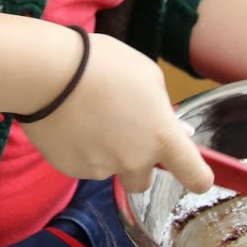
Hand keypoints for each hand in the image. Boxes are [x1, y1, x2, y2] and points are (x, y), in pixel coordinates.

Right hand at [23, 34, 212, 194]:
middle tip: (122, 133)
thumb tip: (174, 129)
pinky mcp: (71, 169)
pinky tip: (71, 122)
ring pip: (110, 170)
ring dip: (105, 153)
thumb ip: (163, 109)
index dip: (198, 178)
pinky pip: (83, 165)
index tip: (193, 173)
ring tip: (89, 117)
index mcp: (162, 137)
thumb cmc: (103, 65)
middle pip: (143, 182)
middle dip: (137, 164)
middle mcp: (135, 160)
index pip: (196, 178)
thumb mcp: (148, 76)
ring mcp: (101, 168)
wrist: (49, 73)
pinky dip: (80, 150)